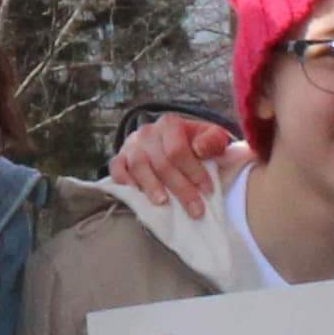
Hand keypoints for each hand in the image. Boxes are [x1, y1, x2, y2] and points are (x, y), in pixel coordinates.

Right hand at [107, 114, 247, 211]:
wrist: (171, 144)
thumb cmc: (194, 147)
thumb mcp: (211, 140)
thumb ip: (217, 144)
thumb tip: (215, 149)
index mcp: (171, 124)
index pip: (179, 150)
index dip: (194, 172)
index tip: (208, 191)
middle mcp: (148, 132)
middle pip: (161, 162)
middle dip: (181, 188)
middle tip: (195, 210)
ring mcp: (132, 145)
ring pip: (138, 165)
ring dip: (151, 186)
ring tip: (163, 203)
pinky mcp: (120, 158)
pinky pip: (116, 168)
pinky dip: (124, 180)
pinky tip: (136, 193)